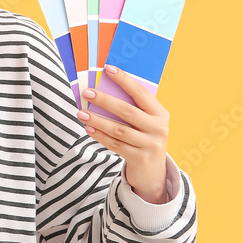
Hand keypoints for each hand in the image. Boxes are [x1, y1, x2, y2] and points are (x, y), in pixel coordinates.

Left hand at [77, 65, 169, 203]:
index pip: (140, 92)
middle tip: (87, 92)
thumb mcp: (145, 123)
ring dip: (97, 120)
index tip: (107, 69)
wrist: (153, 173)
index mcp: (160, 113)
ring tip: (82, 113)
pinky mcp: (139, 158)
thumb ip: (131, 108)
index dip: (124, 80)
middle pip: (127, 110)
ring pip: (118, 129)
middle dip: (105, 100)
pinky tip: (88, 129)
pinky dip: (100, 135)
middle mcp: (158, 128)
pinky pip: (115, 144)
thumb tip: (103, 89)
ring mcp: (150, 144)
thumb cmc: (144, 139)